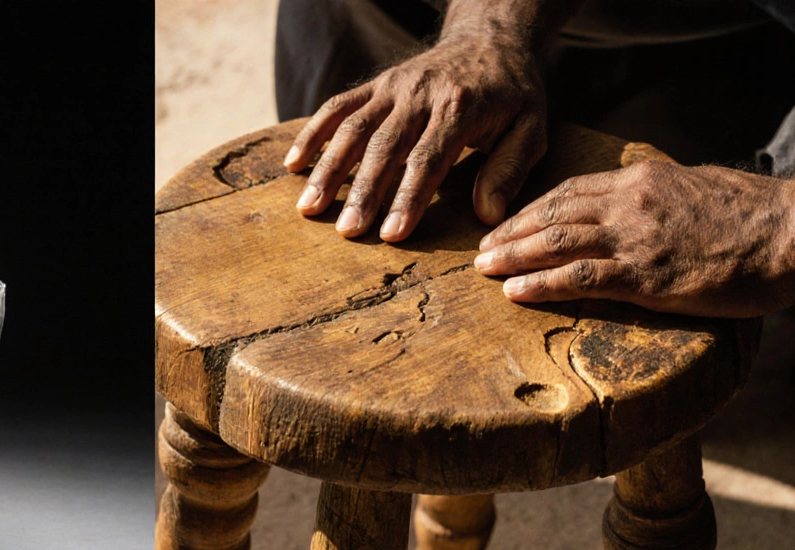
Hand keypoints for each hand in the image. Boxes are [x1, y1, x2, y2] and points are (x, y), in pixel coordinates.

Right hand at [284, 31, 546, 241]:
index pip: (429, 158)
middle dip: (363, 192)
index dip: (408, 197)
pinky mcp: (375, 84)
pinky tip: (293, 166)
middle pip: (384, 147)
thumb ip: (509, 169)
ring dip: (329, 169)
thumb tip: (488, 215)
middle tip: (347, 232)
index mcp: (461, 106)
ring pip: (353, 128)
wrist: (491, 39)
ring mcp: (393, 86)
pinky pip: (337, 107)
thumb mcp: (531, 127)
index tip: (391, 234)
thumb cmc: (513, 93)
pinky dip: (313, 134)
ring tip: (309, 209)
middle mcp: (421, 93)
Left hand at [474, 161, 794, 317]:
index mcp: (640, 180)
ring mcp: (635, 238)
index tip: (503, 225)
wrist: (791, 232)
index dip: (529, 209)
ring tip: (484, 270)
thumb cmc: (750, 216)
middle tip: (480, 250)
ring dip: (513, 256)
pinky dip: (542, 285)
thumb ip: (652, 199)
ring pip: (556, 242)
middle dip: (509, 232)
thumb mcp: (692, 190)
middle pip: (551, 213)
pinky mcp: (646, 275)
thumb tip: (624, 210)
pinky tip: (515, 293)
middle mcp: (629, 203)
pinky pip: (581, 278)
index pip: (567, 191)